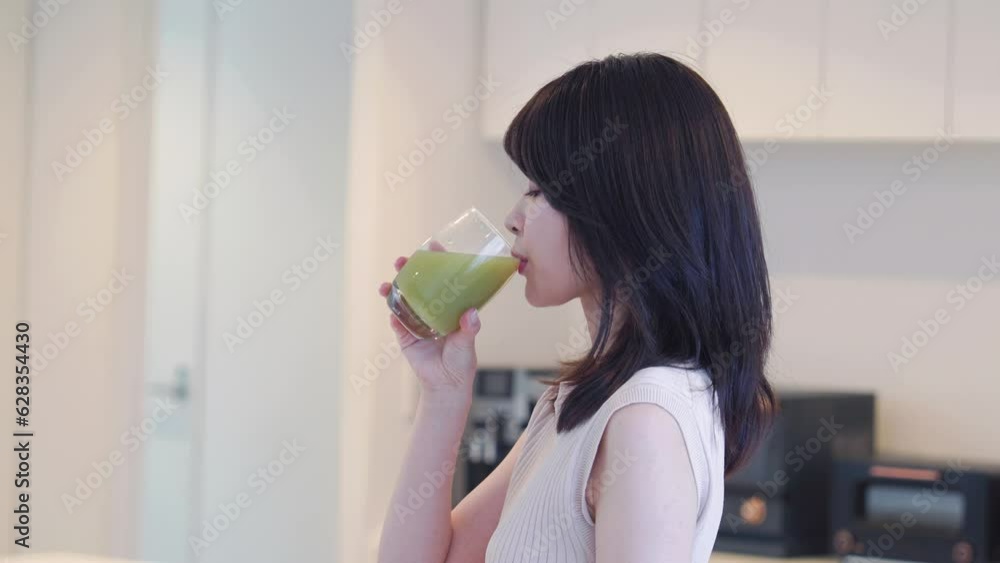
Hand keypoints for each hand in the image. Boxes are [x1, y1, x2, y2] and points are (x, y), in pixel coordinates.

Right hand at [378, 250, 480, 400]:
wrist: (447, 386)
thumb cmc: (461, 362)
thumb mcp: (467, 343)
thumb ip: (469, 328)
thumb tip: (471, 313)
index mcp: (448, 307)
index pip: (443, 278)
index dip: (437, 261)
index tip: (432, 246)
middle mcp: (431, 310)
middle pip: (418, 284)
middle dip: (409, 270)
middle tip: (402, 260)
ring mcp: (416, 322)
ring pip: (403, 300)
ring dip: (393, 289)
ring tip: (387, 283)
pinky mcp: (406, 337)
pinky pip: (397, 323)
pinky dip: (393, 315)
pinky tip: (391, 310)